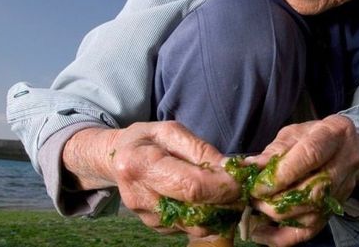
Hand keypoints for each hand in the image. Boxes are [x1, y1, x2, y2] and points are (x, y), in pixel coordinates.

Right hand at [63, 121, 240, 236]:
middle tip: (240, 189)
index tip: (241, 181)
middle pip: (196, 211)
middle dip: (225, 202)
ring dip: (218, 212)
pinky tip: (205, 199)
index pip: (191, 186)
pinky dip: (204, 216)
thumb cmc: (147, 140)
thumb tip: (229, 169)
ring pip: (196, 226)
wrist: (117, 159)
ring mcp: (146, 217)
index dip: (222, 186)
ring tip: (224, 192)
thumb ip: (200, 150)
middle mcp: (140, 197)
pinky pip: (189, 227)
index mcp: (141, 164)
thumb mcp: (171, 131)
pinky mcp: (154, 227)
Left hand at [246, 115, 358, 245]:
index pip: (310, 156)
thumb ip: (274, 150)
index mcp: (334, 133)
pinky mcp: (336, 208)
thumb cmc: (314, 136)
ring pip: (312, 213)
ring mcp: (344, 188)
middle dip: (277, 200)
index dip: (281, 175)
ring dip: (278, 216)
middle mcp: (346, 162)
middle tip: (253, 199)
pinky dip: (283, 236)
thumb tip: (250, 167)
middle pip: (313, 191)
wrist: (346, 146)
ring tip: (257, 209)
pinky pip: (312, 230)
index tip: (257, 185)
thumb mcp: (294, 133)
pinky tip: (262, 233)